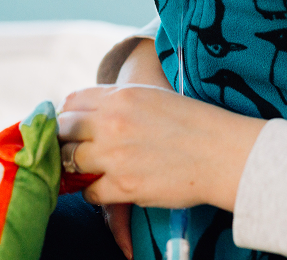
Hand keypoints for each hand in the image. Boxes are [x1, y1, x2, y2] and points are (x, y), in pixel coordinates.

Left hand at [58, 85, 265, 211]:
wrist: (221, 153)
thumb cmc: (191, 122)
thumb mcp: (150, 96)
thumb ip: (116, 101)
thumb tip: (86, 113)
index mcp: (119, 96)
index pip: (71, 102)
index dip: (67, 115)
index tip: (70, 126)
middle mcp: (111, 123)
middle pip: (64, 131)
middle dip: (65, 140)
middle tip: (73, 149)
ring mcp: (115, 155)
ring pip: (71, 161)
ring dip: (76, 166)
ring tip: (88, 168)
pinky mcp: (124, 186)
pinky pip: (89, 191)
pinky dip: (93, 191)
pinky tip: (106, 186)